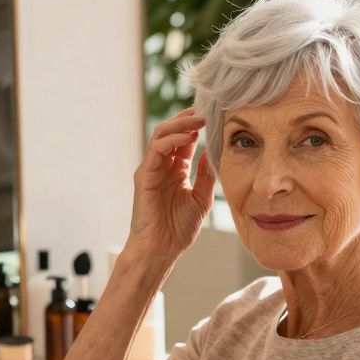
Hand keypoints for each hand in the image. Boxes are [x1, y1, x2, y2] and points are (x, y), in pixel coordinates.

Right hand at [125, 107, 215, 262]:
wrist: (160, 250)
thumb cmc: (178, 229)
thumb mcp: (201, 199)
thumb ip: (206, 176)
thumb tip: (213, 152)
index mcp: (176, 170)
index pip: (185, 139)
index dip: (198, 125)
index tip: (216, 115)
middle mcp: (163, 166)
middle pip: (172, 131)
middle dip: (189, 118)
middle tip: (208, 109)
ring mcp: (152, 169)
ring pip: (162, 134)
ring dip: (181, 123)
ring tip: (199, 118)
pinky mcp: (144, 175)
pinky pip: (156, 149)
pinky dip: (171, 139)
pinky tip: (189, 136)